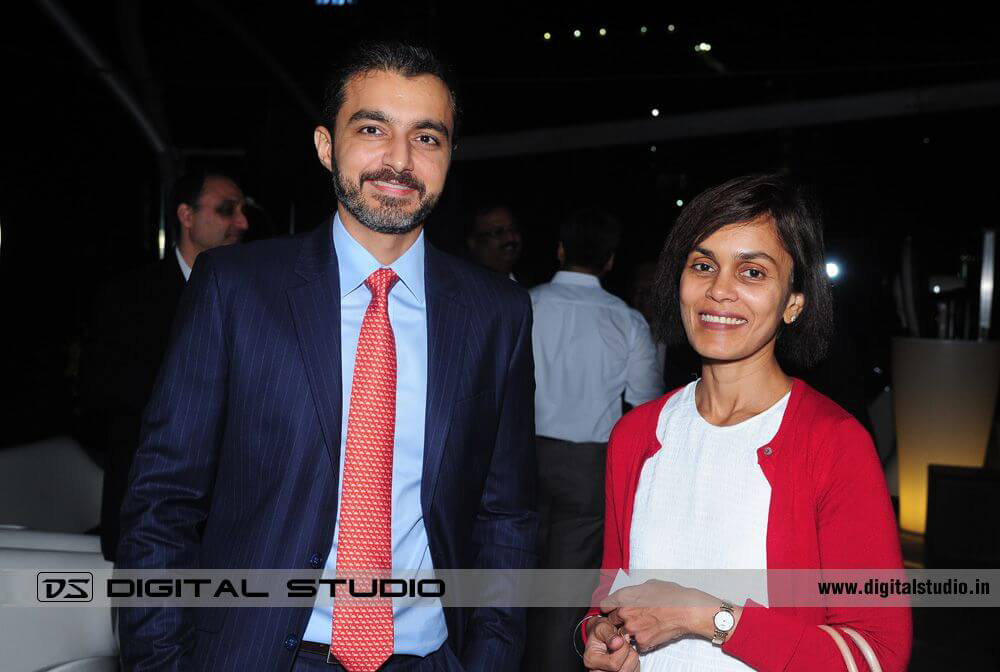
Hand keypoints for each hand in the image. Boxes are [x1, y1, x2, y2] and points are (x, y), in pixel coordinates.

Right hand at [582, 616, 639, 671]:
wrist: (601, 636)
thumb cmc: (601, 633)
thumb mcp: (602, 627)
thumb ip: (609, 634)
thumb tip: (618, 643)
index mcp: (591, 660)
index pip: (614, 663)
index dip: (623, 649)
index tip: (621, 639)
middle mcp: (598, 671)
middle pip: (624, 670)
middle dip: (629, 654)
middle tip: (624, 643)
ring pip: (631, 671)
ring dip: (633, 658)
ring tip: (625, 649)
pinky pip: (635, 671)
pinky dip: (635, 663)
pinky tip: (627, 655)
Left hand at [600, 580, 737, 652]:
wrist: (688, 610)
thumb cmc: (672, 595)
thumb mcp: (649, 585)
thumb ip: (633, 592)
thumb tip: (630, 596)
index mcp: (624, 597)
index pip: (603, 606)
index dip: (609, 608)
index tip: (613, 610)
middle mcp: (625, 614)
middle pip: (612, 621)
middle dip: (620, 621)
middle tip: (634, 618)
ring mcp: (633, 630)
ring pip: (623, 634)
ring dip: (631, 632)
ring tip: (646, 626)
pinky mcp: (643, 642)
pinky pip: (638, 644)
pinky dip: (644, 642)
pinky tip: (653, 633)